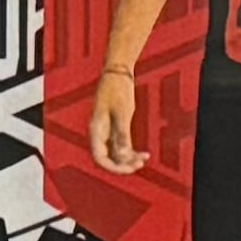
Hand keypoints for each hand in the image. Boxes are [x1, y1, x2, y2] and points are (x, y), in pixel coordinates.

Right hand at [92, 60, 146, 174]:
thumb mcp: (122, 112)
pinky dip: (131, 151)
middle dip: (123, 165)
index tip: (130, 169)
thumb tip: (124, 155)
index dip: (113, 168)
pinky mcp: (115, 127)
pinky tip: (144, 153)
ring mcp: (107, 131)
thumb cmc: (118, 89)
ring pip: (116, 153)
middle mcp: (100, 133)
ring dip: (129, 159)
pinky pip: (122, 145)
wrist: (118, 72)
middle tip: (140, 165)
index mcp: (97, 130)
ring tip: (144, 159)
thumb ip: (122, 135)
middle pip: (108, 158)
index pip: (100, 158)